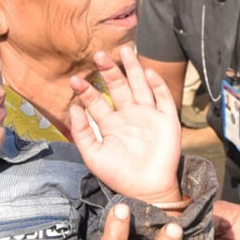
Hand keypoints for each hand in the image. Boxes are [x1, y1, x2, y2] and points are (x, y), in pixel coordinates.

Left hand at [68, 47, 181, 203]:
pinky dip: (157, 85)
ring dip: (133, 68)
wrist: (145, 189)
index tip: (75, 80)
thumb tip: (72, 107)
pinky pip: (163, 98)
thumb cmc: (118, 175)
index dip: (86, 90)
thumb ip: (82, 132)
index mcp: (111, 123)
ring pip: (140, 86)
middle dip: (110, 70)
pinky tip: (148, 73)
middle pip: (119, 86)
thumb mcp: (93, 155)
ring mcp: (148, 116)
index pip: (97, 101)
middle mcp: (129, 115)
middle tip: (99, 55)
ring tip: (125, 50)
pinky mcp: (167, 120)